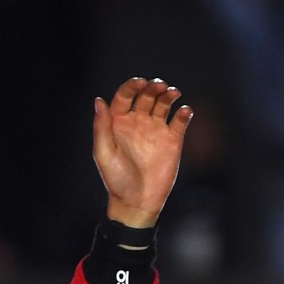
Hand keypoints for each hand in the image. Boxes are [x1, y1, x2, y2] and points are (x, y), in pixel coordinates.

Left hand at [93, 77, 191, 228]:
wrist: (137, 201)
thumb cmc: (116, 179)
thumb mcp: (103, 153)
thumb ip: (101, 127)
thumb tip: (99, 100)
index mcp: (119, 123)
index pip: (125, 95)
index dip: (132, 86)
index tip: (141, 82)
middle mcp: (138, 122)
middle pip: (146, 95)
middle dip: (153, 87)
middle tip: (160, 86)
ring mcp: (156, 130)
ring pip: (164, 103)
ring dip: (169, 94)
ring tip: (173, 93)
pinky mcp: (173, 140)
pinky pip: (180, 121)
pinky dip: (184, 113)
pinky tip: (184, 111)